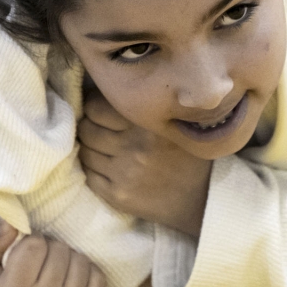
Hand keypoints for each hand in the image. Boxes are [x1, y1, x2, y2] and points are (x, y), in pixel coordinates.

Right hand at [0, 222, 106, 286]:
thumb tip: (12, 224)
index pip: (35, 245)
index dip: (30, 240)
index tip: (24, 250)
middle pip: (60, 251)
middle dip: (50, 248)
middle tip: (40, 260)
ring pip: (80, 261)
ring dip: (68, 258)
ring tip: (54, 268)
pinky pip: (98, 278)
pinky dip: (86, 272)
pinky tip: (69, 279)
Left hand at [78, 91, 212, 236]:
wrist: (202, 196)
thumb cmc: (184, 150)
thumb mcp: (172, 119)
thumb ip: (141, 106)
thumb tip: (104, 90)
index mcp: (147, 123)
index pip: (95, 107)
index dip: (95, 107)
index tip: (104, 110)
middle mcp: (134, 147)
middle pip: (86, 129)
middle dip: (90, 127)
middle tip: (102, 129)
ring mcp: (125, 173)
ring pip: (85, 152)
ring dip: (91, 148)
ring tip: (106, 147)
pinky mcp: (118, 194)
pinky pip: (88, 175)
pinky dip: (94, 169)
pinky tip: (109, 166)